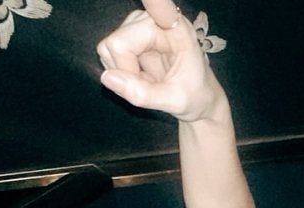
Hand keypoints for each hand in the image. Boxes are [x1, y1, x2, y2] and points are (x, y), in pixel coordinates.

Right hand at [96, 0, 219, 121]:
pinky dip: (120, 70)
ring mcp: (139, 25)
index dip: (152, 1)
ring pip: (109, 47)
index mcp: (176, 30)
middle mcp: (155, 20)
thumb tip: (106, 77)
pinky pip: (107, 53)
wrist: (197, 97)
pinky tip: (139, 74)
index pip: (159, 7)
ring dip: (123, 71)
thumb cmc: (193, 96)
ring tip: (147, 80)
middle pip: (117, 42)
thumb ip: (142, 94)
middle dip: (126, 70)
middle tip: (148, 85)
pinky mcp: (129, 33)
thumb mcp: (173, 101)